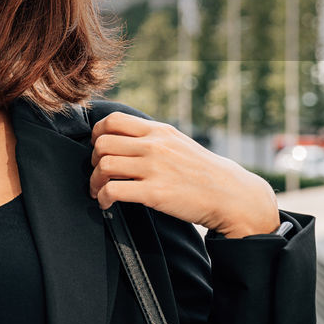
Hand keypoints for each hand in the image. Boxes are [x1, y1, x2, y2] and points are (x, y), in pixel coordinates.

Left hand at [88, 112, 280, 237]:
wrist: (230, 195)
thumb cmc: (202, 171)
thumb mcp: (177, 142)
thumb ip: (152, 137)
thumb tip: (122, 139)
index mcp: (158, 131)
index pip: (113, 120)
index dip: (97, 134)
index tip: (98, 148)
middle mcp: (154, 145)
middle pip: (102, 143)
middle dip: (92, 160)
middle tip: (99, 174)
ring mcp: (154, 168)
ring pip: (103, 166)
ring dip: (94, 181)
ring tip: (99, 191)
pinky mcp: (155, 193)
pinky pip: (114, 191)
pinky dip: (103, 198)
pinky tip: (106, 203)